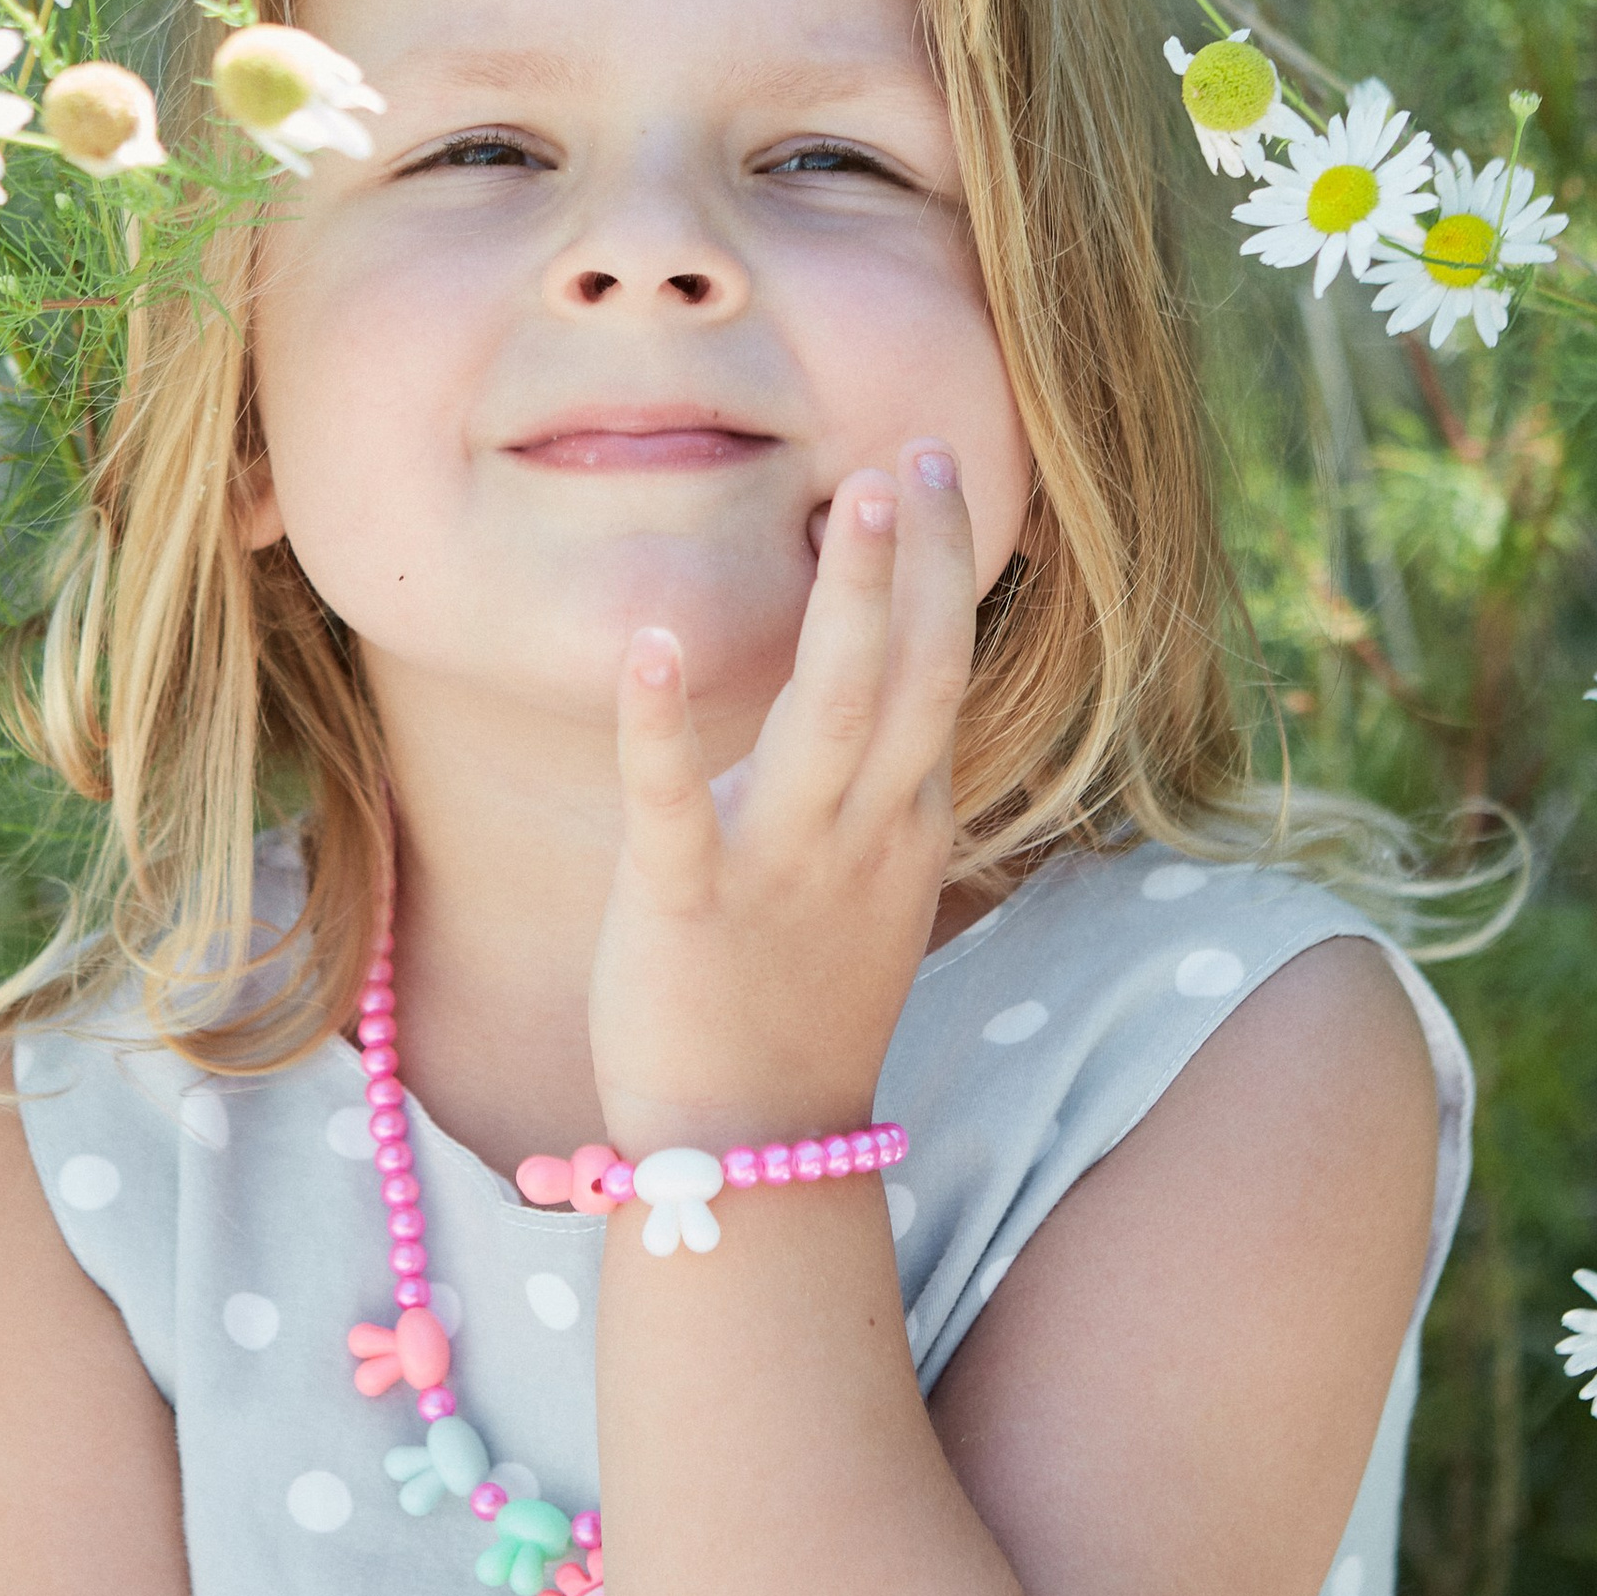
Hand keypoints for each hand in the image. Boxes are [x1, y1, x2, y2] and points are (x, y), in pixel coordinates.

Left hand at [587, 446, 974, 1155]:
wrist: (756, 1145)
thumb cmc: (800, 1002)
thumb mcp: (871, 881)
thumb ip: (880, 783)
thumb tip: (886, 687)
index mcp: (907, 821)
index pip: (941, 670)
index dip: (943, 564)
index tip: (937, 462)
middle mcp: (863, 832)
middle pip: (914, 674)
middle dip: (922, 560)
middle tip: (919, 450)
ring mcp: (781, 865)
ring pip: (831, 714)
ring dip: (849, 602)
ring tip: (851, 497)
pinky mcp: (687, 901)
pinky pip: (675, 800)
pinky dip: (663, 723)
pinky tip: (653, 642)